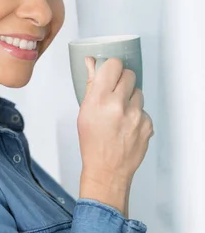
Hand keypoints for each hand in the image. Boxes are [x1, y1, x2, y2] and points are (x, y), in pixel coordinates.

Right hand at [78, 57, 153, 185]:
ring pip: (138, 92)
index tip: (110, 74)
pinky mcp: (148, 124)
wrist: (107, 170)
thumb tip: (91, 62)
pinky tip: (127, 127)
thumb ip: (91, 84)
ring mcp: (136, 115)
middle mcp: (119, 105)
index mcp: (99, 100)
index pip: (113, 65)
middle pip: (129, 75)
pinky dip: (137, 115)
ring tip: (120, 115)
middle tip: (115, 95)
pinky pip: (144, 110)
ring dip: (130, 99)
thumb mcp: (85, 112)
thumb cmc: (92, 143)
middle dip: (122, 82)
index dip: (112, 69)